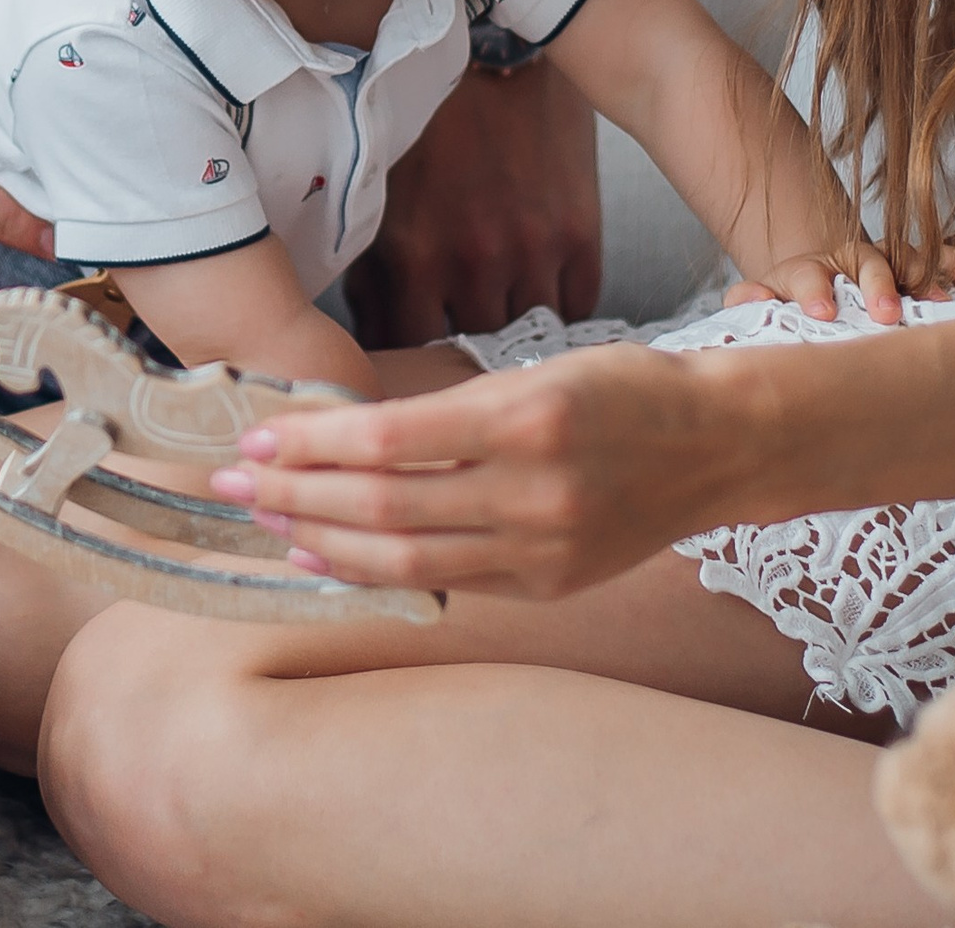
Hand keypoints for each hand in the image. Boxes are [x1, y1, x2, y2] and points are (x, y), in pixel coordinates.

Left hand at [208, 340, 757, 597]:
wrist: (722, 444)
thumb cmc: (628, 390)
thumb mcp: (541, 370)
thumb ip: (452, 410)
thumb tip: (350, 434)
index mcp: (525, 418)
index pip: (389, 437)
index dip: (313, 445)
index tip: (258, 440)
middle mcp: (532, 490)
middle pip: (382, 504)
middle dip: (295, 496)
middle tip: (233, 486)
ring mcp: (541, 547)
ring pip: (405, 556)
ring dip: (322, 541)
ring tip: (268, 523)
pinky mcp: (548, 584)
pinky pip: (445, 581)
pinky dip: (378, 573)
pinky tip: (331, 558)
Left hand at [346, 61, 601, 345]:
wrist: (495, 42)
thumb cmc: (425, 117)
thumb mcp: (379, 191)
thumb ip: (375, 272)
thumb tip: (374, 335)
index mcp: (415, 253)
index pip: (406, 349)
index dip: (404, 361)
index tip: (404, 360)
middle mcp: (476, 260)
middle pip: (470, 351)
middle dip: (457, 349)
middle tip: (455, 342)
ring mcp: (534, 249)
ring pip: (526, 337)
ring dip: (511, 334)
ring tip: (498, 323)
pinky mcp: (580, 232)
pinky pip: (575, 308)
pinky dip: (556, 312)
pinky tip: (537, 297)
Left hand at [727, 245, 954, 325]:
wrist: (817, 281)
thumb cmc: (790, 302)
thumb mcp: (764, 299)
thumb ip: (749, 299)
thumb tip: (750, 297)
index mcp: (808, 270)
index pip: (809, 275)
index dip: (814, 291)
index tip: (822, 312)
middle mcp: (848, 260)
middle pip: (866, 263)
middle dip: (878, 286)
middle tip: (886, 314)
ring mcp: (883, 260)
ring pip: (905, 258)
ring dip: (925, 276)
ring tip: (941, 300)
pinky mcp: (909, 266)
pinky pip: (936, 259)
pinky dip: (953, 264)